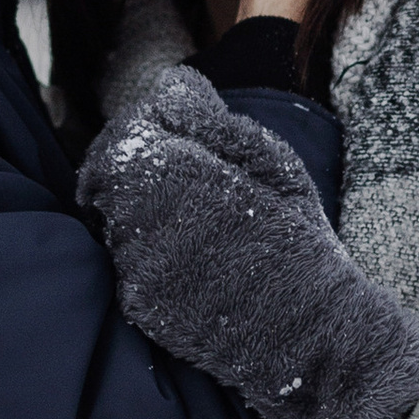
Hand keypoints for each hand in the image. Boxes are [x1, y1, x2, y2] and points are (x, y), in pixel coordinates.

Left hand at [78, 70, 418, 418]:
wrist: (309, 333)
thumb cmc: (297, 241)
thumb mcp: (271, 164)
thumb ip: (211, 121)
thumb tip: (169, 85)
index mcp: (181, 175)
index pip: (124, 138)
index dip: (142, 132)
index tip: (168, 137)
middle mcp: (147, 220)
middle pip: (108, 179)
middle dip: (134, 172)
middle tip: (180, 181)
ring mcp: (138, 267)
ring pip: (113, 221)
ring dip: (137, 213)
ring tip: (194, 223)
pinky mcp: (138, 304)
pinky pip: (123, 263)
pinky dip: (145, 253)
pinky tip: (191, 260)